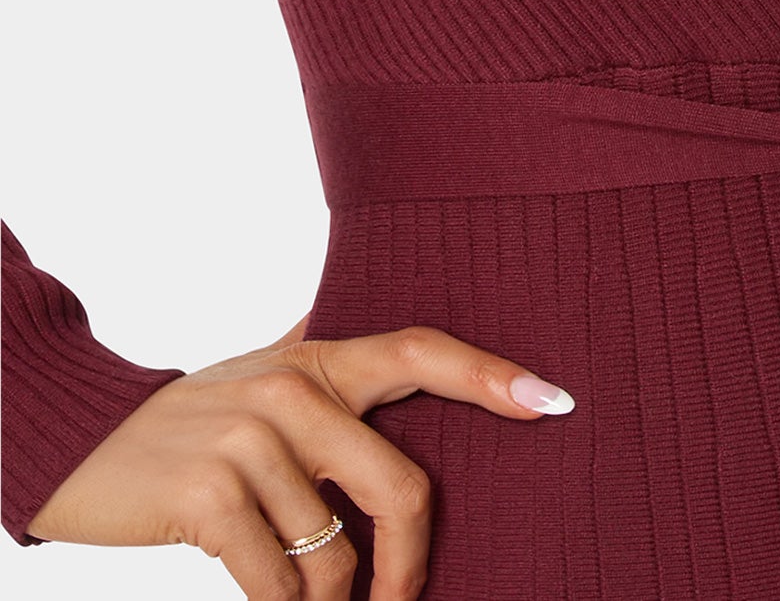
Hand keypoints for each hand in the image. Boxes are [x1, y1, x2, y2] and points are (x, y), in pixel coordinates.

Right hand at [24, 304, 576, 597]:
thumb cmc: (187, 421)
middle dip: (411, 566)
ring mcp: (251, 439)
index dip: (491, 375)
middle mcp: (292, 388)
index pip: (422, 352)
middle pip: (399, 487)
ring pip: (335, 556)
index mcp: (318, 359)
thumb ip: (323, 364)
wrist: (81, 442)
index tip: (555, 402)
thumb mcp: (259, 374)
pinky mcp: (211, 493)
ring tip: (301, 600)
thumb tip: (396, 346)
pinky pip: (279, 582)